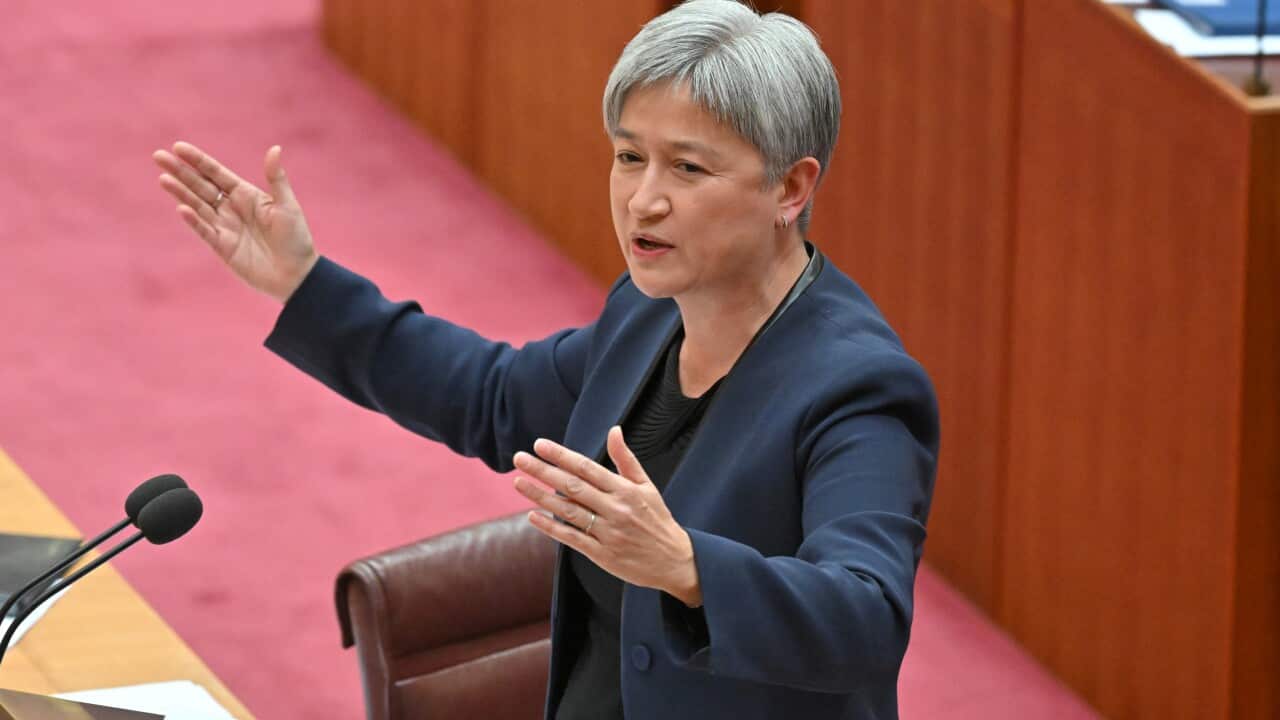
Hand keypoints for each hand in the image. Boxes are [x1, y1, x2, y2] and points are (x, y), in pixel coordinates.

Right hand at [153, 142, 317, 302]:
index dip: (198, 161)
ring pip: (198, 205)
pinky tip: (182, 208)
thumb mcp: (287, 205)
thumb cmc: (296, 238)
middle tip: (159, 156)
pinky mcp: (222, 247)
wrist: (297, 275)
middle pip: (201, 186)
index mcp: (246, 195)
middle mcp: (231, 208)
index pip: (216, 174)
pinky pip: (204, 231)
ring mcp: (225, 227)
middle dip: (181, 171)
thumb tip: (275, 148)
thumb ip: (276, 178)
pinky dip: (193, 220)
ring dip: (181, 192)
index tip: (178, 146)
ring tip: (163, 178)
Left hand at [513, 426, 702, 606]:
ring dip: (541, 496)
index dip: (562, 456)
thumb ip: (626, 459)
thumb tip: (614, 430)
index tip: (539, 445)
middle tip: (519, 458)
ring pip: (568, 511)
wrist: (674, 561)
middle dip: (544, 471)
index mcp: (625, 490)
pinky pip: (572, 538)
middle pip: (573, 486)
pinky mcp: (602, 555)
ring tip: (519, 482)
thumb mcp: (647, 486)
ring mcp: (608, 533)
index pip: (587, 468)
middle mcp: (615, 509)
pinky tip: (533, 516)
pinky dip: (551, 527)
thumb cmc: (658, 519)